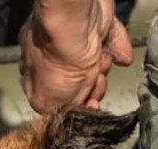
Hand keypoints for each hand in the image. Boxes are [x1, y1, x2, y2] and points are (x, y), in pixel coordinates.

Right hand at [19, 0, 133, 113]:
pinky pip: (112, 42)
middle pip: (80, 82)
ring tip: (101, 61)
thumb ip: (55, 111)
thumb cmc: (57, 59)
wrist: (76, 21)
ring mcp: (76, 39)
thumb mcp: (48, 101)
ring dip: (103, 68)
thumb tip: (66, 118)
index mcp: (36, 72)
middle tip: (94, 82)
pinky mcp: (97, 25)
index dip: (74, 104)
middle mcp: (53, 55)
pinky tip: (120, 57)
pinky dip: (118, 50)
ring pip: (96, 64)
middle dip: (91, 86)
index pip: (57, 96)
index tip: (86, 107)